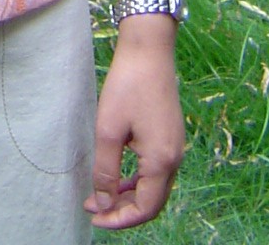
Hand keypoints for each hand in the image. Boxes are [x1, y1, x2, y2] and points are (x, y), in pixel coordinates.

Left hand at [84, 21, 184, 229]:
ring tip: (100, 195)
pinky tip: (117, 175)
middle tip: (93, 207)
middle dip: (122, 210)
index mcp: (162, 161)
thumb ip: (106, 171)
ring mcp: (175, 146)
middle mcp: (175, 159)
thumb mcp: (109, 129)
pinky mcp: (170, 135)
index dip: (119, 219)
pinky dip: (137, 179)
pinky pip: (155, 170)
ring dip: (128, 195)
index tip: (94, 216)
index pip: (145, 208)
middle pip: (152, 202)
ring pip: (154, 187)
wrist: (149, 49)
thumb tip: (104, 204)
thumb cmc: (127, 86)